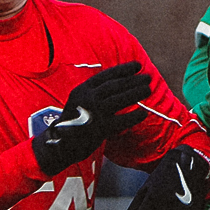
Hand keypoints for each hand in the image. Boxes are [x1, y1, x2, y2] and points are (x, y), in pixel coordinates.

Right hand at [31, 62, 151, 175]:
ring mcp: (93, 113)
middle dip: (133, 80)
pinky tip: (143, 113)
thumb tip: (120, 82)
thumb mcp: (79, 100)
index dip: (123, 69)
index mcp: (82, 90)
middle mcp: (87, 99)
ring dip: (135, 93)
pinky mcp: (99, 129)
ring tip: (148, 89)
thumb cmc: (75, 121)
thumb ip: (95, 92)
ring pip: (119, 100)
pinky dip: (133, 117)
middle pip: (115, 86)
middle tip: (147, 77)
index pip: (106, 76)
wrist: (61, 144)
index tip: (137, 65)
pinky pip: (121, 121)